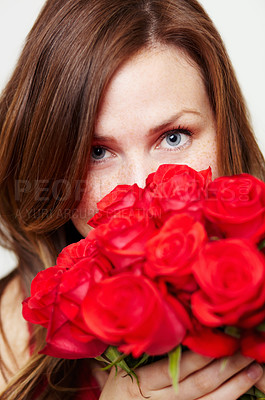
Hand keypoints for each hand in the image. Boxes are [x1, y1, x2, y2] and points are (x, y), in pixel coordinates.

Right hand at [96, 351, 262, 399]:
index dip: (201, 356)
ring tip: (254, 370)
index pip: (177, 369)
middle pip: (199, 384)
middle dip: (225, 366)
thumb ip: (141, 350)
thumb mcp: (121, 367)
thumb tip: (167, 323)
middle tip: (246, 350)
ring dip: (235, 386)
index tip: (221, 339)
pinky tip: (242, 390)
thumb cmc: (118, 390)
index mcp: (142, 383)